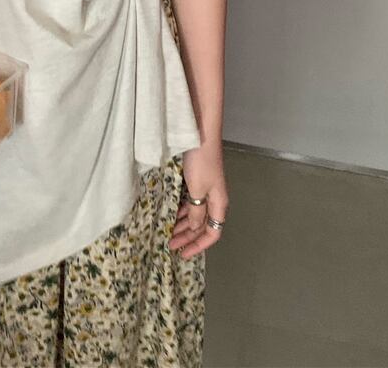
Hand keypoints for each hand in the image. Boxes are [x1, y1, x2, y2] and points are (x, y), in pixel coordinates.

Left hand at [168, 143, 228, 258]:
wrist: (200, 132)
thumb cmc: (201, 161)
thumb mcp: (198, 189)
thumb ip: (196, 211)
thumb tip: (194, 227)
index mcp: (219, 203)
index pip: (213, 232)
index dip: (199, 245)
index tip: (183, 254)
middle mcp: (214, 197)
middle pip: (203, 225)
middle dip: (188, 237)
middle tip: (170, 244)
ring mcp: (206, 187)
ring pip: (196, 213)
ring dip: (183, 224)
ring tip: (168, 231)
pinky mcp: (197, 178)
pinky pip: (190, 201)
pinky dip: (181, 210)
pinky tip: (171, 212)